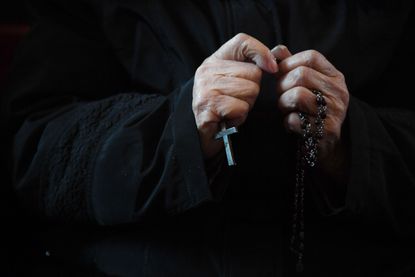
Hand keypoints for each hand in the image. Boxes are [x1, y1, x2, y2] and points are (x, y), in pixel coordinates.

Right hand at [192, 33, 277, 158]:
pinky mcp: (207, 106)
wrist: (203, 136)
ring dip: (247, 106)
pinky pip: (240, 107)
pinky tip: (229, 119)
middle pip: (253, 73)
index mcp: (215, 61)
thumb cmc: (225, 108)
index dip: (261, 52)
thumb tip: (280, 52)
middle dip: (253, 92)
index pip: (242, 41)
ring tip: (233, 111)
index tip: (272, 68)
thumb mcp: (237, 82)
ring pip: (250, 91)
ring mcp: (205, 88)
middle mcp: (207, 71)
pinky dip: (239, 117)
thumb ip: (255, 65)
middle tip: (238, 102)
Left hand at [274, 47, 349, 178]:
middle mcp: (338, 92)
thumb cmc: (311, 110)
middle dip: (282, 85)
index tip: (280, 74)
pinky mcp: (326, 131)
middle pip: (301, 75)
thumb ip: (292, 66)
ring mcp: (335, 112)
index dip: (289, 63)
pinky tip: (292, 125)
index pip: (311, 57)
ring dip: (283, 103)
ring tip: (287, 110)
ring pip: (297, 95)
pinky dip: (287, 122)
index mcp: (335, 77)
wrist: (327, 144)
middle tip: (281, 96)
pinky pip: (295, 120)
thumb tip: (276, 50)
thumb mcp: (308, 85)